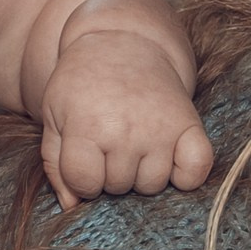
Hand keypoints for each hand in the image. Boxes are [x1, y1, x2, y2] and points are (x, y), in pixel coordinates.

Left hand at [41, 28, 213, 205]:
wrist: (123, 43)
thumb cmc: (82, 85)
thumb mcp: (55, 116)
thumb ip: (56, 164)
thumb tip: (72, 206)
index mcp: (86, 124)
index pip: (84, 183)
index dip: (80, 177)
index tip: (82, 157)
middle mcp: (126, 128)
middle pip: (118, 187)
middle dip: (108, 173)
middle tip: (108, 141)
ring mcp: (160, 128)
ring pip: (152, 186)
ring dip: (141, 173)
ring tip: (133, 142)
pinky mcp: (189, 124)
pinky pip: (195, 172)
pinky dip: (185, 175)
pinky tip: (168, 157)